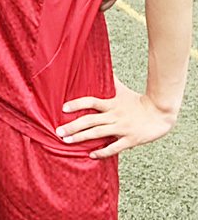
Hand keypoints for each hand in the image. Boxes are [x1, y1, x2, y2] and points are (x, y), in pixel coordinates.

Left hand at [57, 77, 178, 157]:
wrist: (160, 114)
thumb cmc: (139, 101)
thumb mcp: (122, 90)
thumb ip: (110, 81)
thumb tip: (102, 64)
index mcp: (111, 104)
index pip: (90, 102)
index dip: (77, 104)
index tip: (63, 108)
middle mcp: (114, 116)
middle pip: (89, 121)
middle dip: (72, 127)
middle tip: (58, 131)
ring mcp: (122, 128)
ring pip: (98, 134)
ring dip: (81, 138)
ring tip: (67, 141)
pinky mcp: (130, 140)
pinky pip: (114, 147)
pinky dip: (102, 152)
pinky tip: (91, 155)